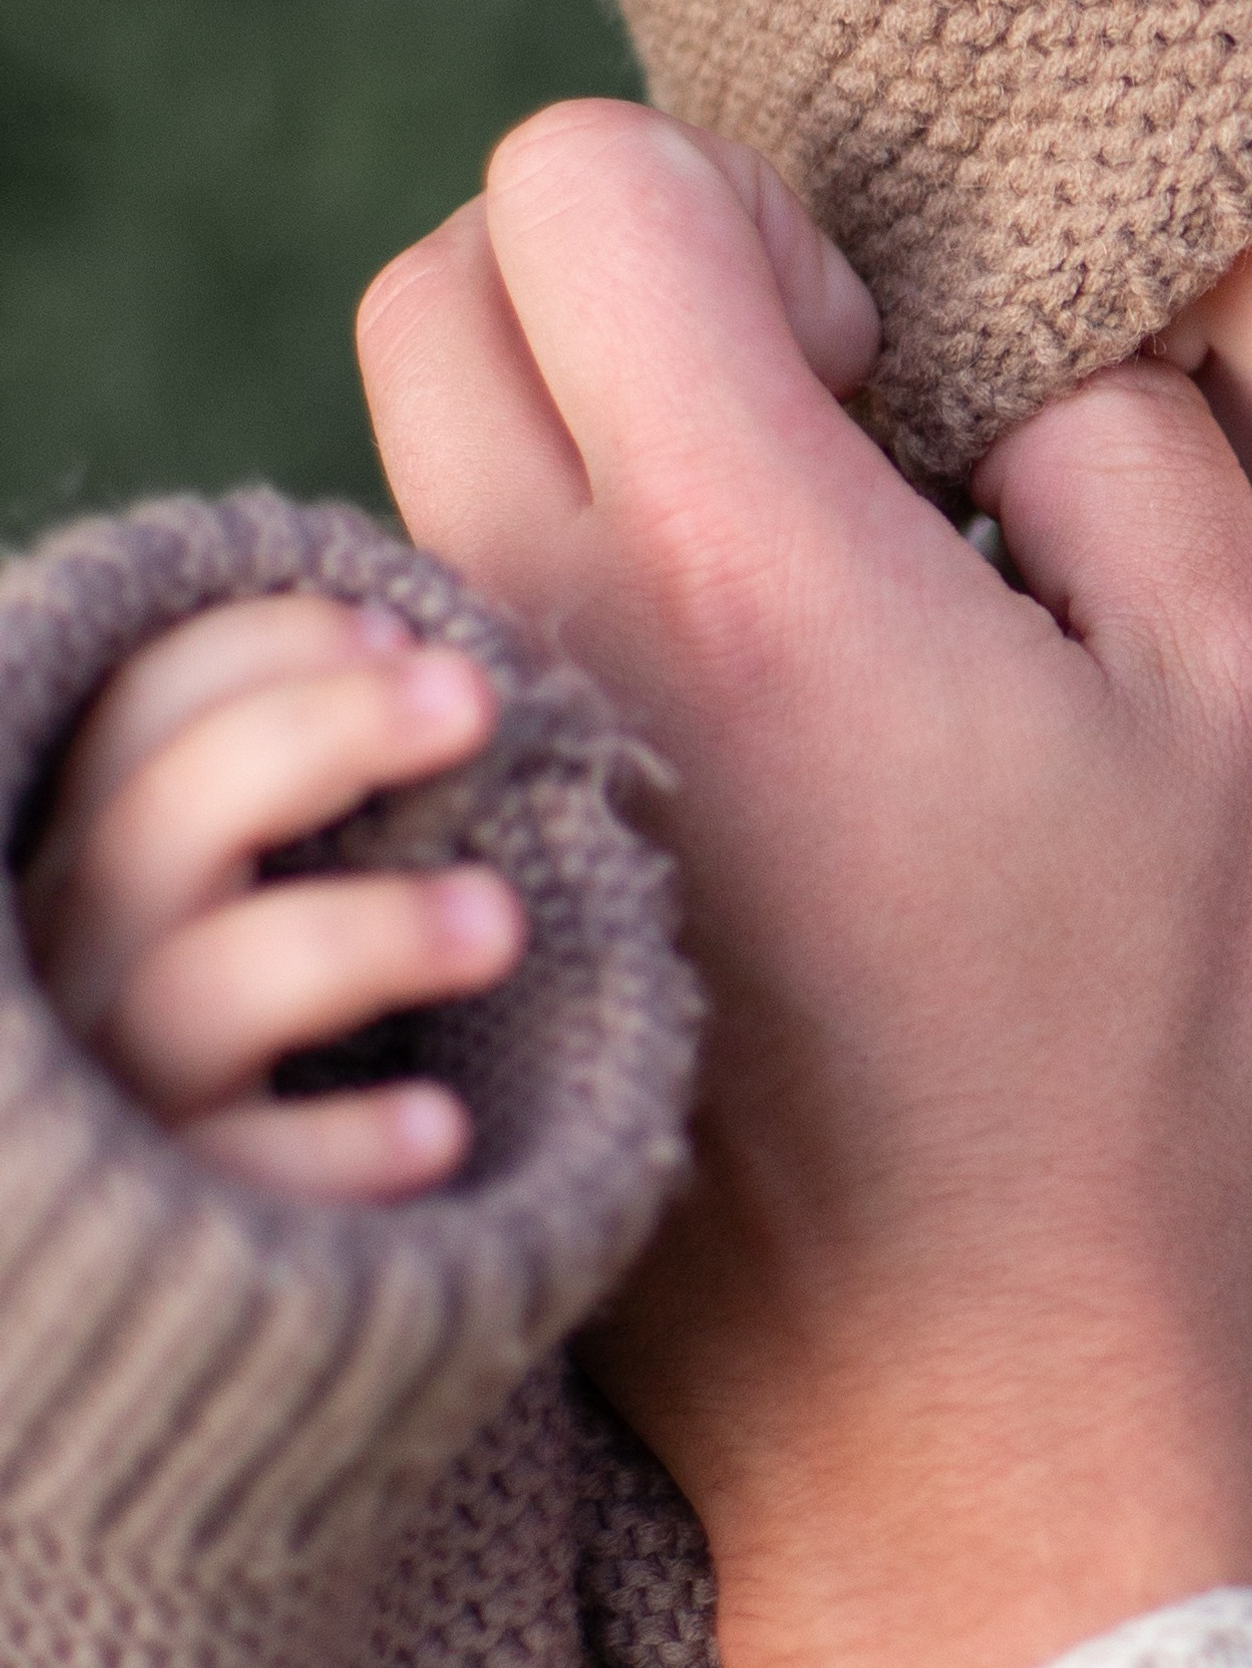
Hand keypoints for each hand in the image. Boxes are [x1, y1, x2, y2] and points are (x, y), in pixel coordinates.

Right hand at [20, 595, 522, 1200]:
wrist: (184, 1300)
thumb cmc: (254, 1032)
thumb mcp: (245, 889)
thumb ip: (297, 782)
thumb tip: (425, 643)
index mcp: (93, 864)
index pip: (133, 714)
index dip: (262, 647)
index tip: (405, 629)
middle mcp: (74, 972)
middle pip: (157, 825)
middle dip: (321, 731)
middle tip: (476, 698)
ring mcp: (114, 1105)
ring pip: (199, 994)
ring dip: (359, 935)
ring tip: (499, 921)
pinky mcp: (170, 1247)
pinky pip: (246, 1185)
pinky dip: (340, 1152)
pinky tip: (438, 1130)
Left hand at [356, 101, 1251, 1667]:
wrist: (985, 1369)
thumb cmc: (1139, 1040)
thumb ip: (1135, 444)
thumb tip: (1027, 358)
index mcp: (750, 562)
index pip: (585, 189)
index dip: (741, 203)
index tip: (865, 358)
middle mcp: (559, 637)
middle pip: (442, 282)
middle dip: (618, 270)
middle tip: (802, 399)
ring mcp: (490, 763)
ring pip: (425, 448)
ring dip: (588, 420)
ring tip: (788, 552)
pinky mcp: (481, 861)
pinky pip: (447, 609)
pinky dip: (562, 563)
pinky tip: (740, 689)